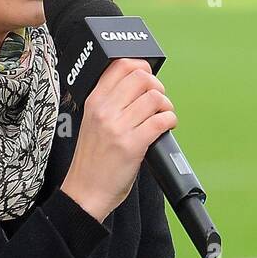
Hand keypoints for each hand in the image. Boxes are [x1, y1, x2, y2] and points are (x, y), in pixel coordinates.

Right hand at [60, 59, 176, 221]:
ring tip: (162, 116)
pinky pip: (161, 120)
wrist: (85, 192)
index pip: (120, 66)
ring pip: (155, 98)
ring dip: (166, 106)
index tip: (149, 78)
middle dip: (157, 87)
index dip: (142, 67)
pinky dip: (170, 121)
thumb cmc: (93, 159)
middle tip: (158, 101)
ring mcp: (118, 127)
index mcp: (94, 101)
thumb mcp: (92, 122)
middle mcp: (104, 110)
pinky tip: (166, 127)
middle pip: (142, 78)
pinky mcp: (133, 145)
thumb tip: (141, 85)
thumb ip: (111, 103)